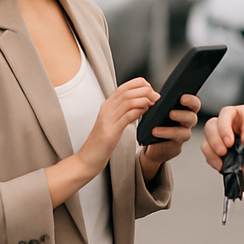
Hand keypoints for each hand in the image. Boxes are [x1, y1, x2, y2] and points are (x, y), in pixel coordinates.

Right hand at [47, 78, 159, 207]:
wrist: (87, 159)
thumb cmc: (101, 144)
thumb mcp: (113, 124)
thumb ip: (124, 113)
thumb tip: (141, 104)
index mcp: (107, 106)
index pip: (124, 86)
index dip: (140, 85)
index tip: (151, 92)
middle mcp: (106, 109)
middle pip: (127, 91)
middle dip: (145, 91)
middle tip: (156, 98)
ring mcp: (107, 119)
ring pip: (128, 100)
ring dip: (144, 100)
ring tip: (152, 105)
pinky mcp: (110, 132)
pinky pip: (127, 116)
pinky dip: (138, 112)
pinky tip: (144, 114)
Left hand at [139, 93, 200, 181]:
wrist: (156, 141)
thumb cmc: (159, 120)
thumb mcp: (160, 109)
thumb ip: (161, 102)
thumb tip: (156, 97)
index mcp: (186, 109)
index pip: (194, 103)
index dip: (191, 100)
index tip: (182, 97)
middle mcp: (188, 121)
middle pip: (192, 117)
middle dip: (183, 114)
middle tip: (171, 113)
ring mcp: (184, 133)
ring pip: (184, 132)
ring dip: (171, 129)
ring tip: (157, 128)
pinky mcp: (177, 143)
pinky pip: (173, 140)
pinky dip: (164, 135)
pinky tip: (155, 132)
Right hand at [201, 105, 243, 178]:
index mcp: (240, 115)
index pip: (226, 114)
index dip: (224, 127)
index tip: (229, 142)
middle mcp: (227, 124)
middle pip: (211, 126)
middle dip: (215, 141)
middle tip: (223, 152)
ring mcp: (219, 137)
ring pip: (206, 141)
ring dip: (211, 153)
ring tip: (221, 163)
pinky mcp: (216, 149)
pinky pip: (208, 154)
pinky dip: (213, 161)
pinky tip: (221, 165)